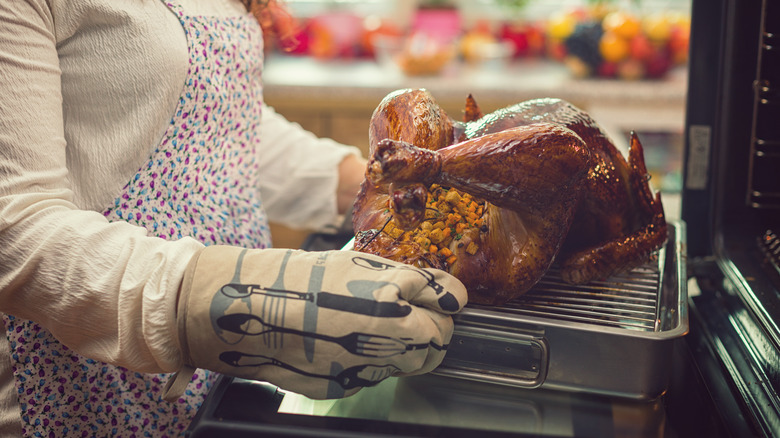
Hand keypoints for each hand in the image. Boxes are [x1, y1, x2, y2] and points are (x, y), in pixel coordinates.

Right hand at [173, 247, 466, 399]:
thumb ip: (408, 280)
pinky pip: (375, 376)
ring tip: (373, 324)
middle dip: (432, 328)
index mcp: (390, 301)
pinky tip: (345, 340)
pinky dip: (372, 361)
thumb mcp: (358, 264)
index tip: (440, 296)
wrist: (242, 310)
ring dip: (405, 347)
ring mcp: (362, 369)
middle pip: (438, 344)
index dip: (446, 299)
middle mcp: (383, 341)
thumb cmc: (296, 277)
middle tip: (412, 313)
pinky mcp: (342, 387)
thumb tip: (446, 292)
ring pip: (409, 364)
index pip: (450, 306)